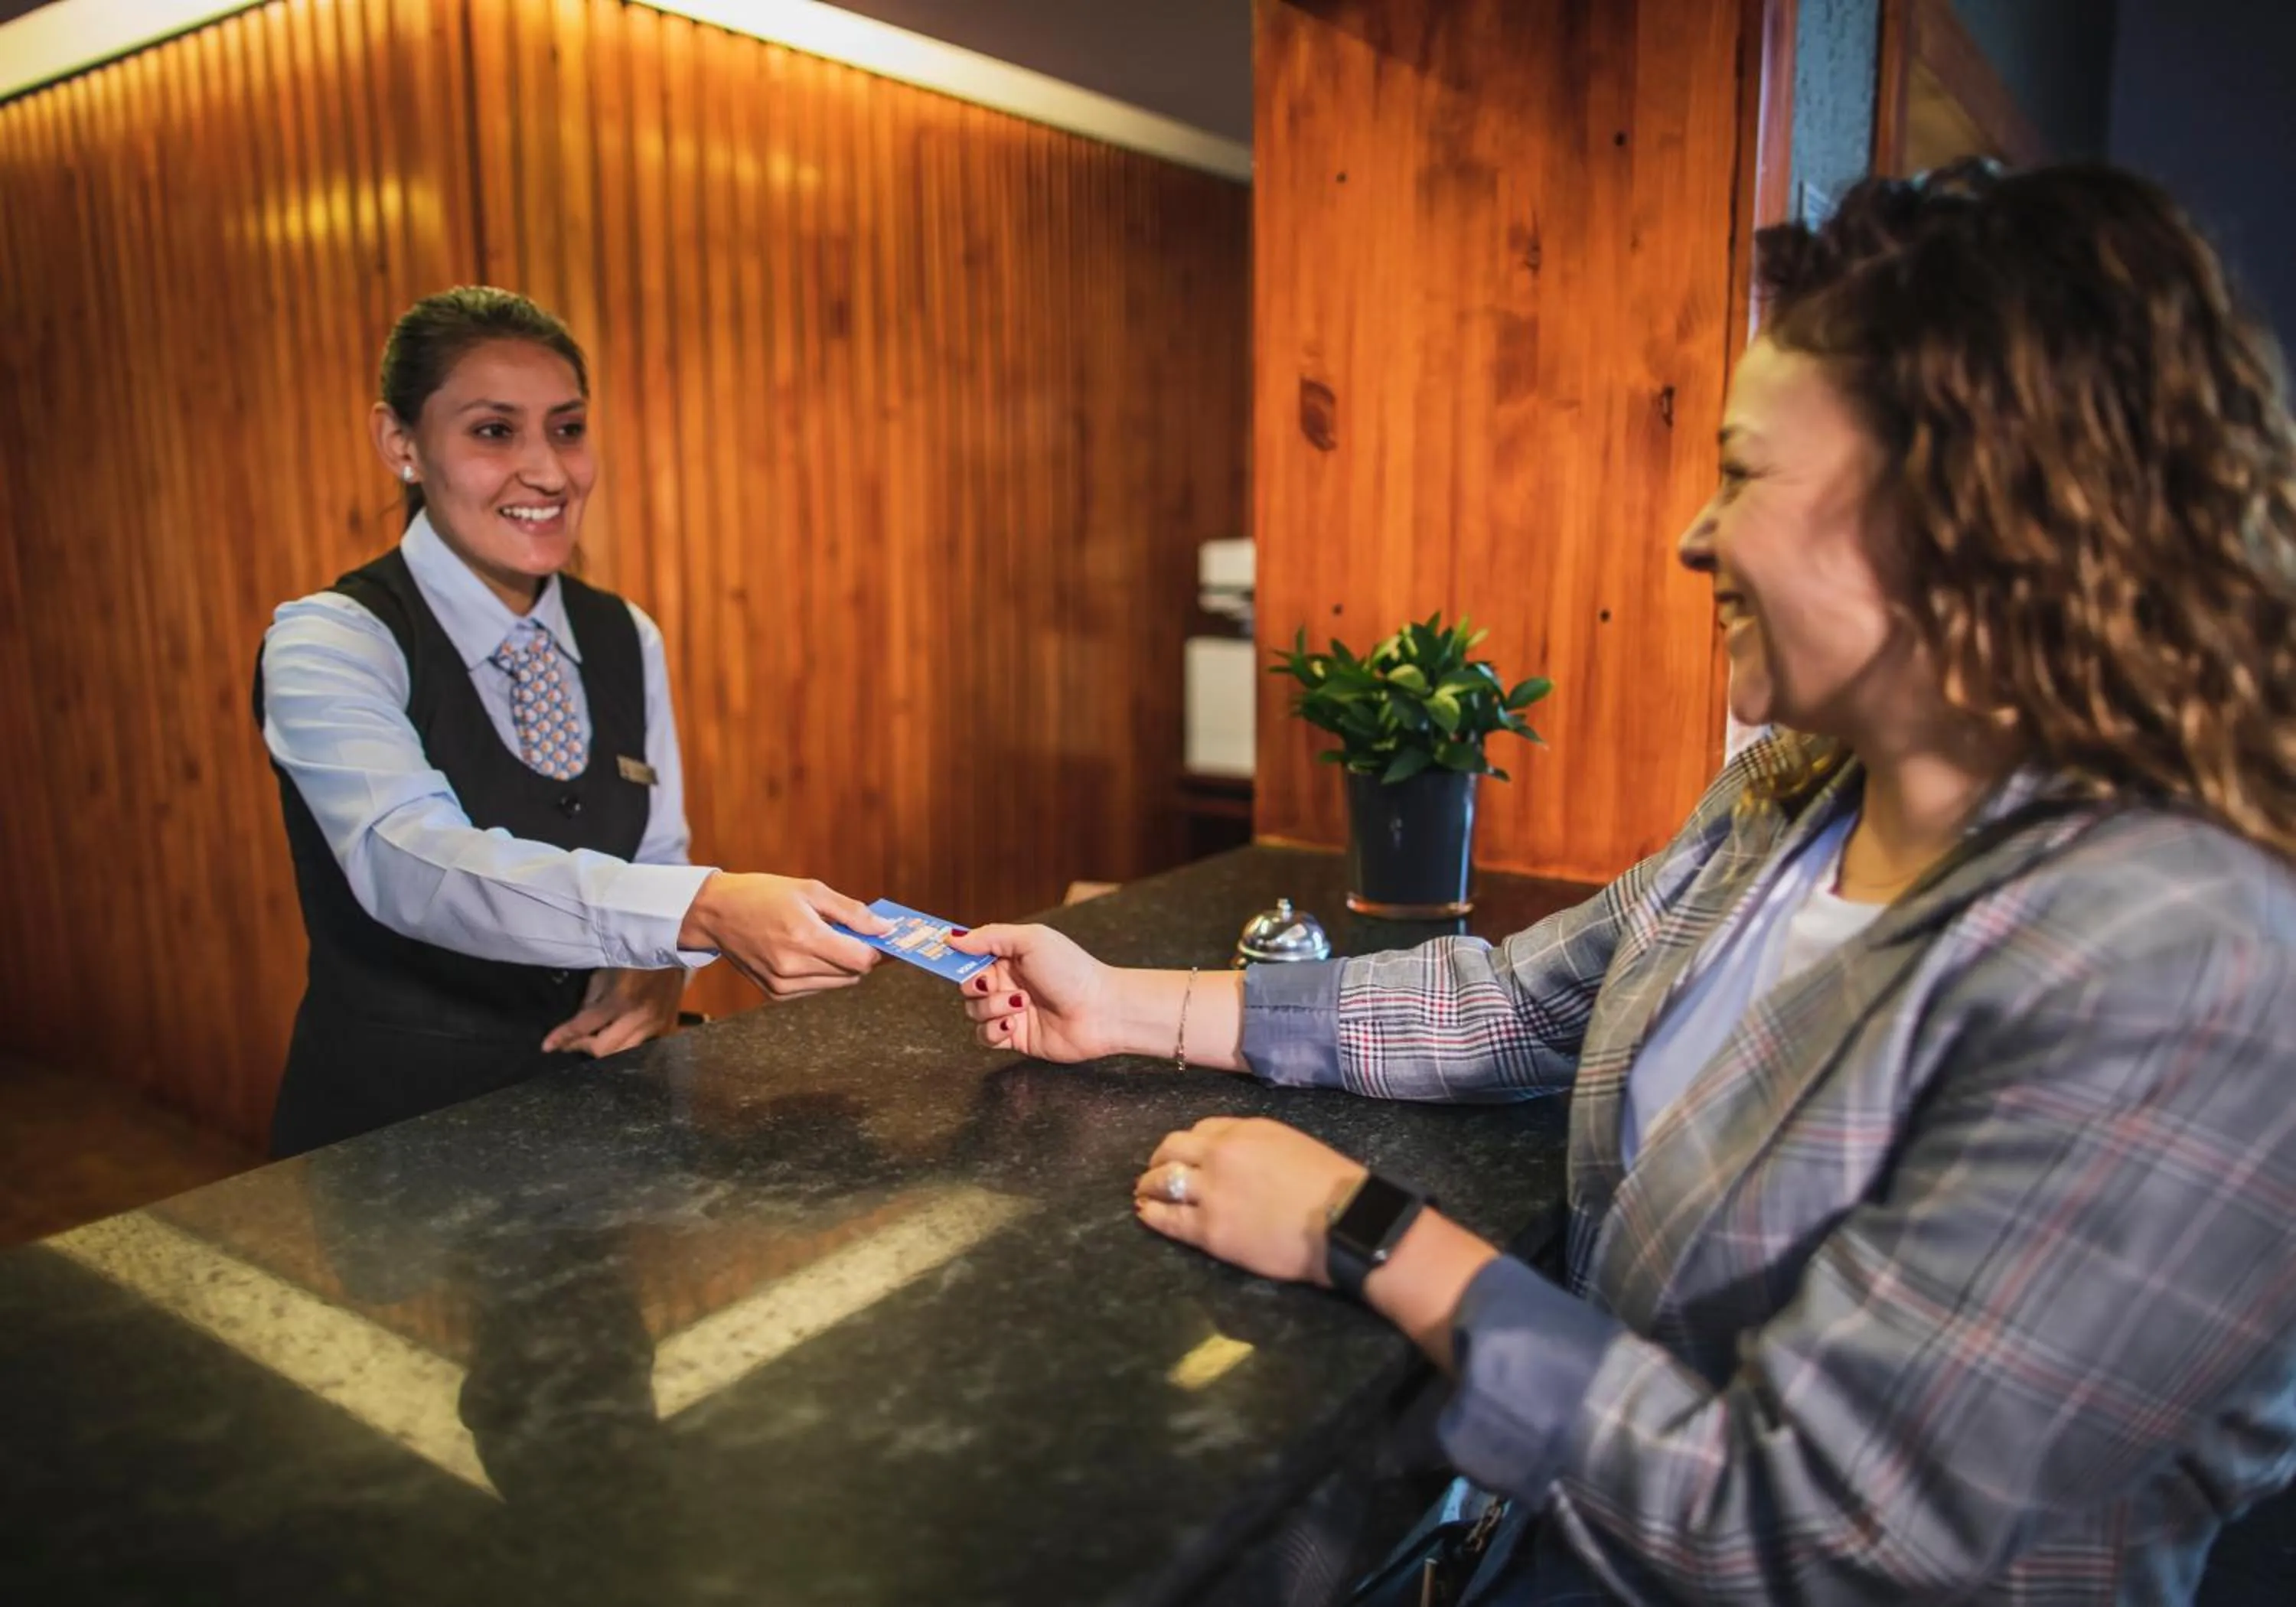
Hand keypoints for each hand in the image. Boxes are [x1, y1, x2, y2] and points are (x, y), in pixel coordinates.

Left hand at [542, 967, 685, 1056]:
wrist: (674, 949)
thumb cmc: (635, 956)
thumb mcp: (605, 972)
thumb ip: (590, 1000)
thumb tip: (578, 1022)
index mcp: (620, 1000)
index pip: (584, 1026)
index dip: (563, 1037)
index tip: (547, 1046)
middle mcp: (639, 1017)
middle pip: (604, 1050)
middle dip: (583, 1047)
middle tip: (572, 1041)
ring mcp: (656, 1025)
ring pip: (624, 1053)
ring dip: (605, 1049)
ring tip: (594, 1039)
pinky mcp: (667, 1027)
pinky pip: (642, 1047)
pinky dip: (626, 1045)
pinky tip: (618, 1035)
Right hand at [677, 873, 890, 999]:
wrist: (716, 914)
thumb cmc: (764, 895)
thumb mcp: (811, 891)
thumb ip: (852, 912)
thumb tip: (885, 929)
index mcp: (804, 937)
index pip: (861, 960)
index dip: (873, 948)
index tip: (871, 934)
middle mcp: (793, 966)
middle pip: (852, 973)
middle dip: (855, 953)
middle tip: (841, 931)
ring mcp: (782, 984)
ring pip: (836, 983)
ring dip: (838, 965)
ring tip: (816, 939)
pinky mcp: (775, 994)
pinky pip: (816, 988)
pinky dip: (820, 973)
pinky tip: (802, 952)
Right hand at [947, 923, 1120, 1060]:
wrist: (1100, 1010)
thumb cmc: (1071, 970)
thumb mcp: (1030, 940)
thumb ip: (989, 937)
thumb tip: (951, 937)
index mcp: (1009, 956)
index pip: (970, 954)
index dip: (953, 955)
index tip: (935, 954)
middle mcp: (1008, 982)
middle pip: (966, 985)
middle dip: (974, 985)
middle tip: (992, 983)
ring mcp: (1010, 1010)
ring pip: (973, 1011)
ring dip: (991, 1007)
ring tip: (1020, 1004)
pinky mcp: (1014, 1037)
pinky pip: (984, 1036)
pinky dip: (992, 1030)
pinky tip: (1012, 1023)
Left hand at [1132, 1117, 1366, 1286]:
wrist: (1344, 1222)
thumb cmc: (1332, 1188)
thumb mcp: (1292, 1146)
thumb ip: (1258, 1147)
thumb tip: (1239, 1158)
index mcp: (1246, 1130)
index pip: (1202, 1130)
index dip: (1189, 1144)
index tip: (1184, 1154)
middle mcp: (1221, 1154)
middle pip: (1173, 1149)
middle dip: (1159, 1159)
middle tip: (1154, 1170)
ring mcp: (1212, 1192)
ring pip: (1163, 1181)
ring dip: (1149, 1184)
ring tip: (1143, 1192)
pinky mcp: (1209, 1229)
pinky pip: (1168, 1218)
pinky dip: (1151, 1214)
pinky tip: (1144, 1213)